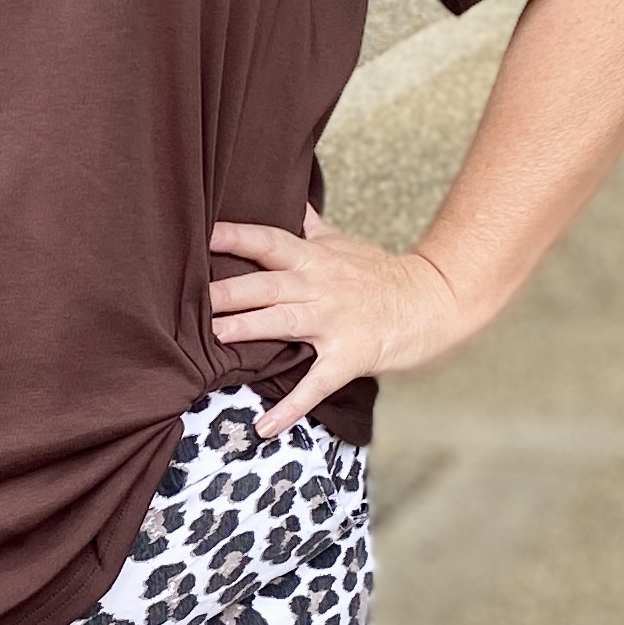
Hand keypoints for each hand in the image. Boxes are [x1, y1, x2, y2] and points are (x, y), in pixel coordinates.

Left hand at [209, 210, 488, 436]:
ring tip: (217, 336)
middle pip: (268, 284)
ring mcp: (333, 322)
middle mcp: (319, 286)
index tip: (204, 234)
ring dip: (251, 328)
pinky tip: (266, 427)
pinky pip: (316, 384)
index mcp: (313, 258)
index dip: (237, 236)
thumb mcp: (341, 241)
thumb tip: (286, 198)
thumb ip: (307, 225)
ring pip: (286, 323)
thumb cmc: (378, 273)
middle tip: (194, 294)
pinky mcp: (348, 357)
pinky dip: (291, 407)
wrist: (429, 301)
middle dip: (231, 289)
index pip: (269, 241)